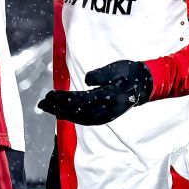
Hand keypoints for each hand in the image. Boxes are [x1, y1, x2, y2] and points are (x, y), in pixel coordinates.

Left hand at [38, 60, 153, 125]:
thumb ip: (102, 75)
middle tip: (41, 104)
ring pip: (80, 118)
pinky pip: (86, 120)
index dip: (64, 99)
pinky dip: (73, 118)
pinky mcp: (106, 117)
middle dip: (58, 108)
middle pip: (78, 112)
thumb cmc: (130, 73)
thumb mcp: (118, 69)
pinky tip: (62, 114)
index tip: (49, 95)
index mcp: (109, 97)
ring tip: (47, 108)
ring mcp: (106, 116)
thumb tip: (86, 80)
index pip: (81, 100)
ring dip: (62, 114)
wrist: (146, 85)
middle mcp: (106, 110)